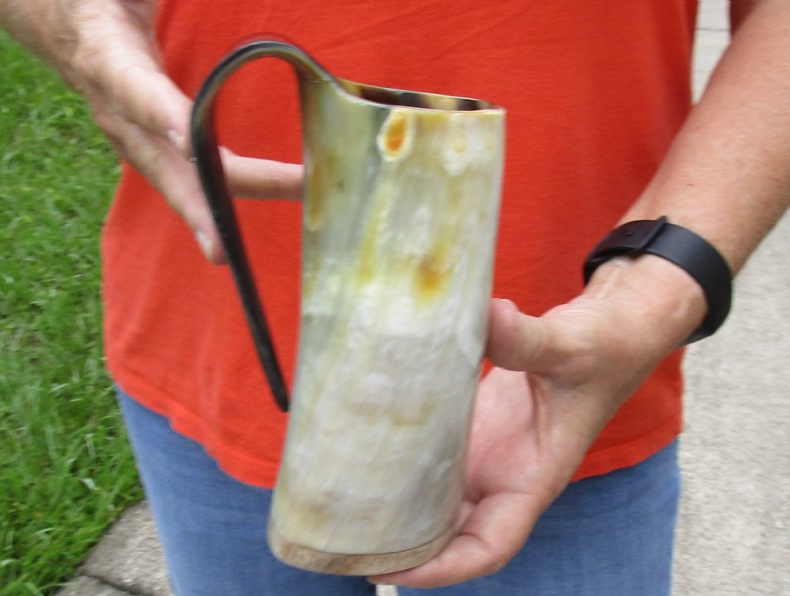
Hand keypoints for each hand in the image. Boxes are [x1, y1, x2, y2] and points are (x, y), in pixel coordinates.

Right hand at [0, 0, 301, 262]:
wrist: (63, 17)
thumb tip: (153, 0)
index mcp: (106, 51)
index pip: (133, 86)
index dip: (159, 114)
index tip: (188, 142)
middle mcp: (113, 103)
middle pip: (156, 159)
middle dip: (194, 201)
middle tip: (220, 246)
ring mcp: (125, 130)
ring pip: (167, 180)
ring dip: (201, 215)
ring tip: (225, 251)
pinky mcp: (141, 142)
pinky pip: (177, 178)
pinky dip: (204, 206)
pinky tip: (224, 235)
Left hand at [372, 256, 705, 587]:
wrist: (605, 333)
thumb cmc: (603, 352)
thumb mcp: (571, 348)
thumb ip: (530, 340)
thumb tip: (490, 318)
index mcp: (532, 478)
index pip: (488, 545)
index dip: (443, 569)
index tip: (391, 571)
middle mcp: (503, 476)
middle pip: (448, 534)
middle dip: (402, 547)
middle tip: (343, 540)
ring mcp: (483, 452)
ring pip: (433, 498)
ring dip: (395, 509)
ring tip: (340, 509)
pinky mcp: (470, 426)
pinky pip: (429, 456)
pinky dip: (399, 464)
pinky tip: (361, 453)